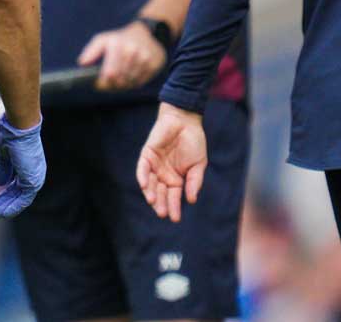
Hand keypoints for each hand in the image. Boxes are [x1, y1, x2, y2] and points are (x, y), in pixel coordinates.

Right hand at [0, 114, 44, 217]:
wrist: (19, 129)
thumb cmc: (13, 136)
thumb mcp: (5, 155)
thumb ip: (4, 170)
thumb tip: (1, 183)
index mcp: (28, 166)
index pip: (17, 184)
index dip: (6, 194)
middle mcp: (34, 174)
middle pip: (18, 194)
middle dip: (5, 203)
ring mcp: (34, 178)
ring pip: (20, 199)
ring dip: (7, 207)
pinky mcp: (32, 182)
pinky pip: (23, 200)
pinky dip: (12, 207)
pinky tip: (3, 212)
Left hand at [78, 20, 166, 90]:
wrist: (146, 33)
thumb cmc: (120, 39)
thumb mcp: (103, 40)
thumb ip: (91, 51)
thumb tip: (82, 63)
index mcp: (116, 45)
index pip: (110, 73)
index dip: (103, 83)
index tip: (98, 85)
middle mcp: (131, 50)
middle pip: (119, 80)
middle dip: (112, 85)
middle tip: (109, 82)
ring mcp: (144, 58)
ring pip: (130, 83)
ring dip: (123, 84)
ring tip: (120, 78)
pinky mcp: (154, 64)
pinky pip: (141, 82)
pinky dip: (134, 83)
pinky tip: (130, 76)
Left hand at [136, 102, 207, 221]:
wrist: (185, 121)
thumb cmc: (193, 142)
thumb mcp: (198, 165)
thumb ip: (194, 181)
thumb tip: (192, 200)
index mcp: (177, 179)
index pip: (173, 197)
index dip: (174, 207)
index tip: (175, 218)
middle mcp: (164, 175)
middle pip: (161, 193)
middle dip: (162, 204)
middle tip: (163, 214)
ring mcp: (155, 165)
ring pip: (150, 184)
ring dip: (151, 194)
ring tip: (155, 203)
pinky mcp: (147, 155)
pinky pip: (142, 168)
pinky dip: (143, 177)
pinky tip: (146, 186)